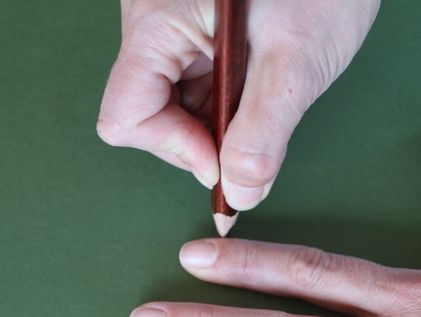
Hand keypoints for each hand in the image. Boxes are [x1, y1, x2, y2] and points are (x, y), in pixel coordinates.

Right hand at [97, 0, 379, 209]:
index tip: (227, 158)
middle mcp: (153, 20)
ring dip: (216, 122)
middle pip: (147, 113)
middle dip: (201, 139)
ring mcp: (173, 24)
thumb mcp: (295, 63)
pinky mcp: (196, 28)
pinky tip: (259, 87)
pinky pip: (194, 82)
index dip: (176, 149)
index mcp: (158, 20)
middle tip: (256, 134)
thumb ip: (263, 134)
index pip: (126, 116)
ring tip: (265, 98)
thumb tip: (240, 192)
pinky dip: (226, 102)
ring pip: (172, 102)